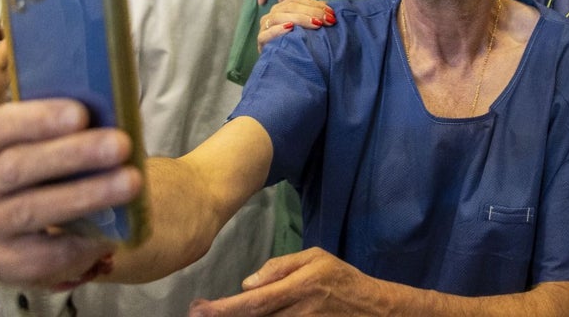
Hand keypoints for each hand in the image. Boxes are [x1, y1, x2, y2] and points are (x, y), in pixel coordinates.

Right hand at [0, 99, 141, 286]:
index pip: (0, 126)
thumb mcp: (62, 147)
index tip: (81, 114)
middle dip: (74, 153)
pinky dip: (77, 243)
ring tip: (130, 183)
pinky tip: (108, 234)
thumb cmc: (59, 175)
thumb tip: (116, 118)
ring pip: (30, 209)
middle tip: (121, 145)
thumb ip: (78, 132)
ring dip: (85, 195)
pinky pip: (38, 256)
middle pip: (18, 166)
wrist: (45, 233)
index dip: (39, 118)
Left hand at [189, 248, 386, 315]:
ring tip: (216, 314)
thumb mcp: (315, 257)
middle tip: (197, 314)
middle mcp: (297, 313)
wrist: (371, 309)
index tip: (198, 309)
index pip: (252, 303)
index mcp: (298, 288)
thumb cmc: (340, 278)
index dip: (222, 309)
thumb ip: (281, 266)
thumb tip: (247, 283)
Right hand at [258, 0, 334, 48]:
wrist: (285, 68)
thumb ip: (316, 15)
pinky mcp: (261, 41)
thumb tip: (328, 8)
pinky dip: (278, 30)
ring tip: (315, 24)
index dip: (315, 4)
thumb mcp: (310, 28)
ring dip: (299, 19)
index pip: (297, 0)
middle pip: (290, 6)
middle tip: (327, 21)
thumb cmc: (300, 44)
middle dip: (312, 12)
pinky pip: (266, 34)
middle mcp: (273, 14)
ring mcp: (265, 27)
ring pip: (278, 16)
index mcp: (284, 8)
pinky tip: (290, 28)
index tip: (331, 13)